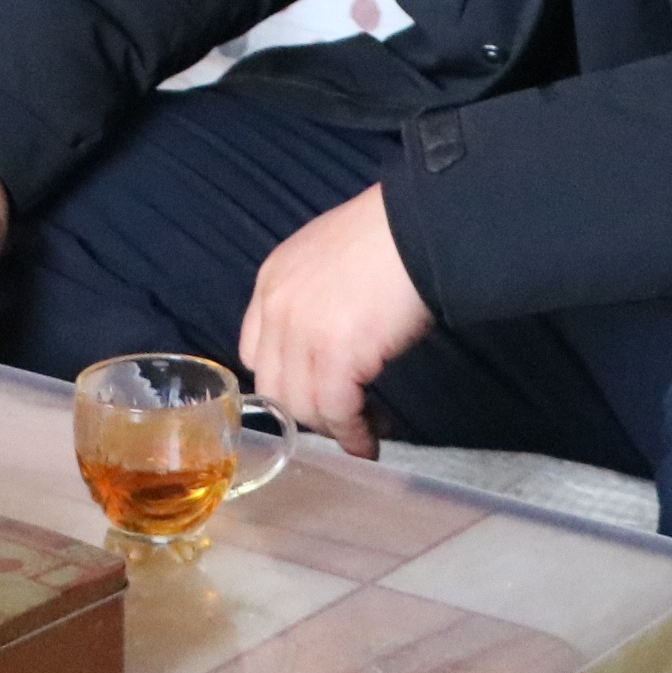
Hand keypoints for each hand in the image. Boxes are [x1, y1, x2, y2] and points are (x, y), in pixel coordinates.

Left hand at [235, 185, 430, 459]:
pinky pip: (336, 412)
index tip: (312, 389)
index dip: (283, 378)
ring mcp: (301, 334)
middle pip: (273, 387)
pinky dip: (353, 435)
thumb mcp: (327, 258)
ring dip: (331, 426)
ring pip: (301, 407)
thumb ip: (311, 297)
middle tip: (341, 415)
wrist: (417, 229)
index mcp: (271, 281)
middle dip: (305, 410)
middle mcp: (275, 309)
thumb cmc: (386, 238)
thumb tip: (328, 337)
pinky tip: (369, 443)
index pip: (254, 352)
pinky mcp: (335, 357)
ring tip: (363, 430)